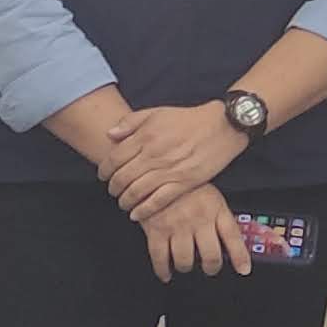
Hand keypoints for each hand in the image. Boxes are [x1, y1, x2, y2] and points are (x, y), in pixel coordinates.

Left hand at [105, 103, 249, 222]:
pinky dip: (144, 210)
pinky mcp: (184, 182)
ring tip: (123, 203)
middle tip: (113, 191)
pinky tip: (137, 214)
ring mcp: (169, 170)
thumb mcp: (157, 112)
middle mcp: (154, 155)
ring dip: (125, 201)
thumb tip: (110, 135)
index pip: (114, 158)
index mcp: (145, 136)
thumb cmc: (189, 119)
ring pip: (137, 191)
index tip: (103, 175)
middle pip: (122, 178)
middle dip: (113, 188)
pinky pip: (158, 201)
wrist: (222, 125)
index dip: (104, 170)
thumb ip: (131, 122)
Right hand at [145, 184, 252, 282]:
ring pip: (185, 261)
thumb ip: (218, 215)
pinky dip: (163, 270)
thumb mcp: (209, 194)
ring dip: (186, 267)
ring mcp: (177, 225)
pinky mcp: (156, 230)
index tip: (243, 269)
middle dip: (211, 267)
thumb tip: (227, 241)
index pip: (232, 236)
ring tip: (185, 264)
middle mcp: (199, 219)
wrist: (155, 172)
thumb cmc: (184, 185)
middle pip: (210, 256)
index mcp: (215, 208)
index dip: (240, 256)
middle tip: (209, 267)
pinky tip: (166, 273)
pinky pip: (160, 258)